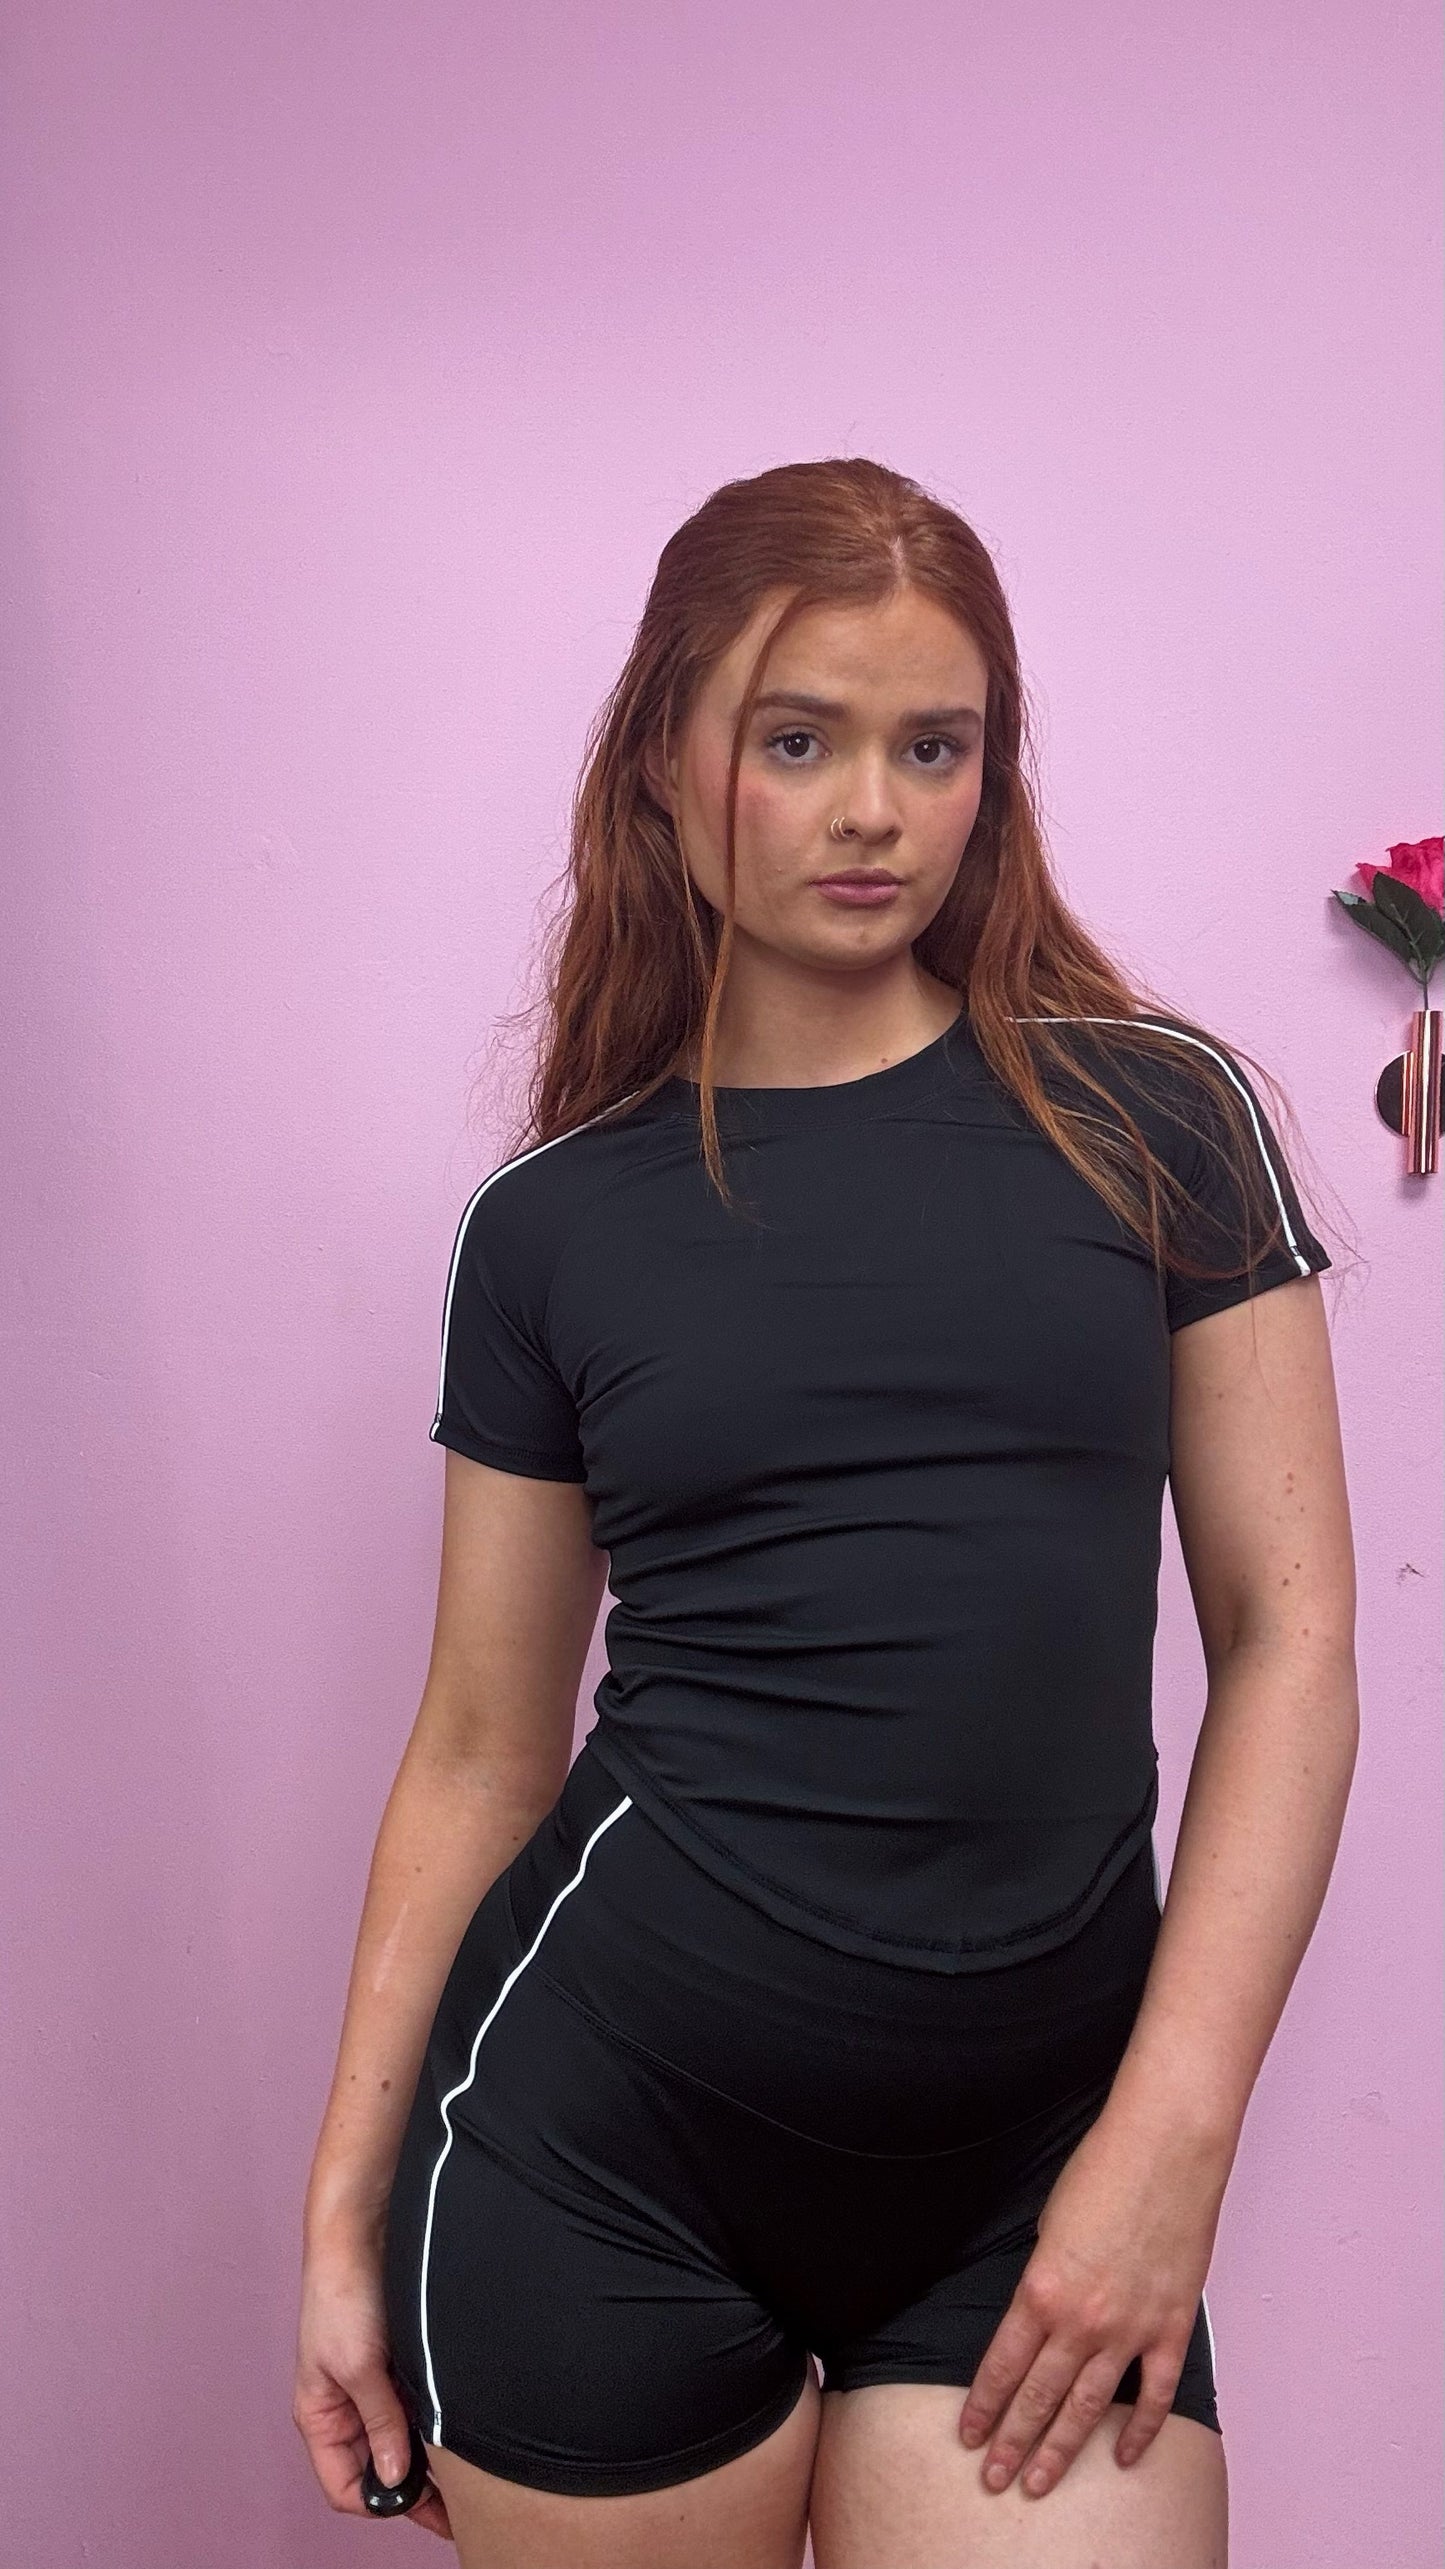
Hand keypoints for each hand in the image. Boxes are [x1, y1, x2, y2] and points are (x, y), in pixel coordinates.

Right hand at [294, 2225, 452, 2540]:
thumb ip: (378, 2423)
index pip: (345, 2487)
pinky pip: (416, 2406)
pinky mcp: (396, 2363)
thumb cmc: (342, 2295)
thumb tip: (395, 2478)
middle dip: (413, 2486)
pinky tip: (460, 2422)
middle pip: (378, 2468)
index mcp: (321, 2416)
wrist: (362, 2231)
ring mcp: (373, 2386)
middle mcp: (346, 2408)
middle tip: (457, 2500)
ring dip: (428, 2452)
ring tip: (464, 2464)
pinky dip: (435, 2418)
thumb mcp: (358, 2367)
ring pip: (402, 2438)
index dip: (380, 2502)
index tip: (422, 2505)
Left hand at [956, 2100, 1230, 2499]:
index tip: (969, 2438)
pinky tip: (1121, 2456)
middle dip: (1013, 2443)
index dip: (983, 2407)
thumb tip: (1043, 2313)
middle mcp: (1080, 2321)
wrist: (1165, 2150)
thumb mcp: (1048, 2225)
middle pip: (1038, 2397)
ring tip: (1040, 2484)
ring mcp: (1130, 2330)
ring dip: (1062, 2449)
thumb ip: (1043, 2280)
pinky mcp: (1172, 2328)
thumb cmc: (1102, 2172)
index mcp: (1040, 2290)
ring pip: (1089, 2408)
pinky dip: (1140, 2431)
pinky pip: (1154, 2395)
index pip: (1001, 2366)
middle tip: (995, 2480)